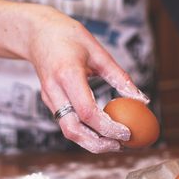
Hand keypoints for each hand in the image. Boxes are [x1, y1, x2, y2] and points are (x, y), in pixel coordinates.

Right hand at [0, 0, 147, 152]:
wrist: (36, 33)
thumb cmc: (67, 36)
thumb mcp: (97, 50)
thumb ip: (119, 76)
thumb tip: (142, 99)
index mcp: (67, 75)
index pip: (87, 112)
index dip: (107, 127)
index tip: (126, 132)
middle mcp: (55, 91)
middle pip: (73, 130)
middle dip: (98, 144)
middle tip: (121, 145)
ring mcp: (50, 98)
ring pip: (68, 131)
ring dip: (91, 142)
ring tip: (114, 142)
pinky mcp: (50, 102)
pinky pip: (67, 123)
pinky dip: (84, 132)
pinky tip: (102, 131)